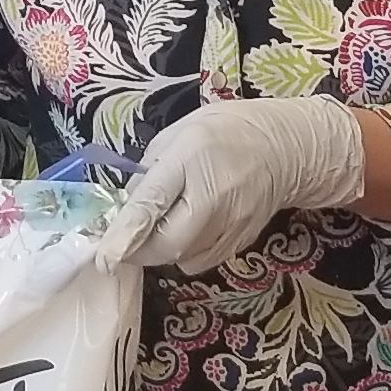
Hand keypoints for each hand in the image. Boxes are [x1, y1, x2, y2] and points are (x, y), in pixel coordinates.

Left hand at [94, 97, 369, 271]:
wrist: (288, 149)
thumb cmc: (226, 130)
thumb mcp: (178, 135)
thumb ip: (149, 170)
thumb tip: (124, 206)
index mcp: (193, 157)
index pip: (152, 204)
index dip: (124, 232)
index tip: (102, 256)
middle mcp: (214, 198)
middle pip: (167, 245)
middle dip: (137, 248)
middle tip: (122, 239)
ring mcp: (232, 226)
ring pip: (181, 258)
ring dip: (160, 249)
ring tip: (159, 226)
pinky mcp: (240, 243)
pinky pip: (200, 260)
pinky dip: (184, 252)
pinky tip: (186, 229)